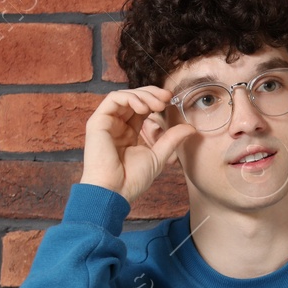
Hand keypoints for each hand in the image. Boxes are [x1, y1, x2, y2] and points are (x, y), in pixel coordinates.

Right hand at [79, 86, 198, 203]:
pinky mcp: (97, 122)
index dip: (156, 100)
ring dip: (143, 95)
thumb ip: (172, 139)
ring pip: (123, 96)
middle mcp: (116, 125)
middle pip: (133, 99)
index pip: (142, 108)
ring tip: (158, 104)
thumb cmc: (132, 179)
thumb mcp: (158, 156)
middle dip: (151, 94)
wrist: (114, 192)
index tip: (171, 100)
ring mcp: (106, 123)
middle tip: (167, 98)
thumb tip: (191, 127)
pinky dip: (130, 98)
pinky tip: (143, 107)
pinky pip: (113, 99)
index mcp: (128, 132)